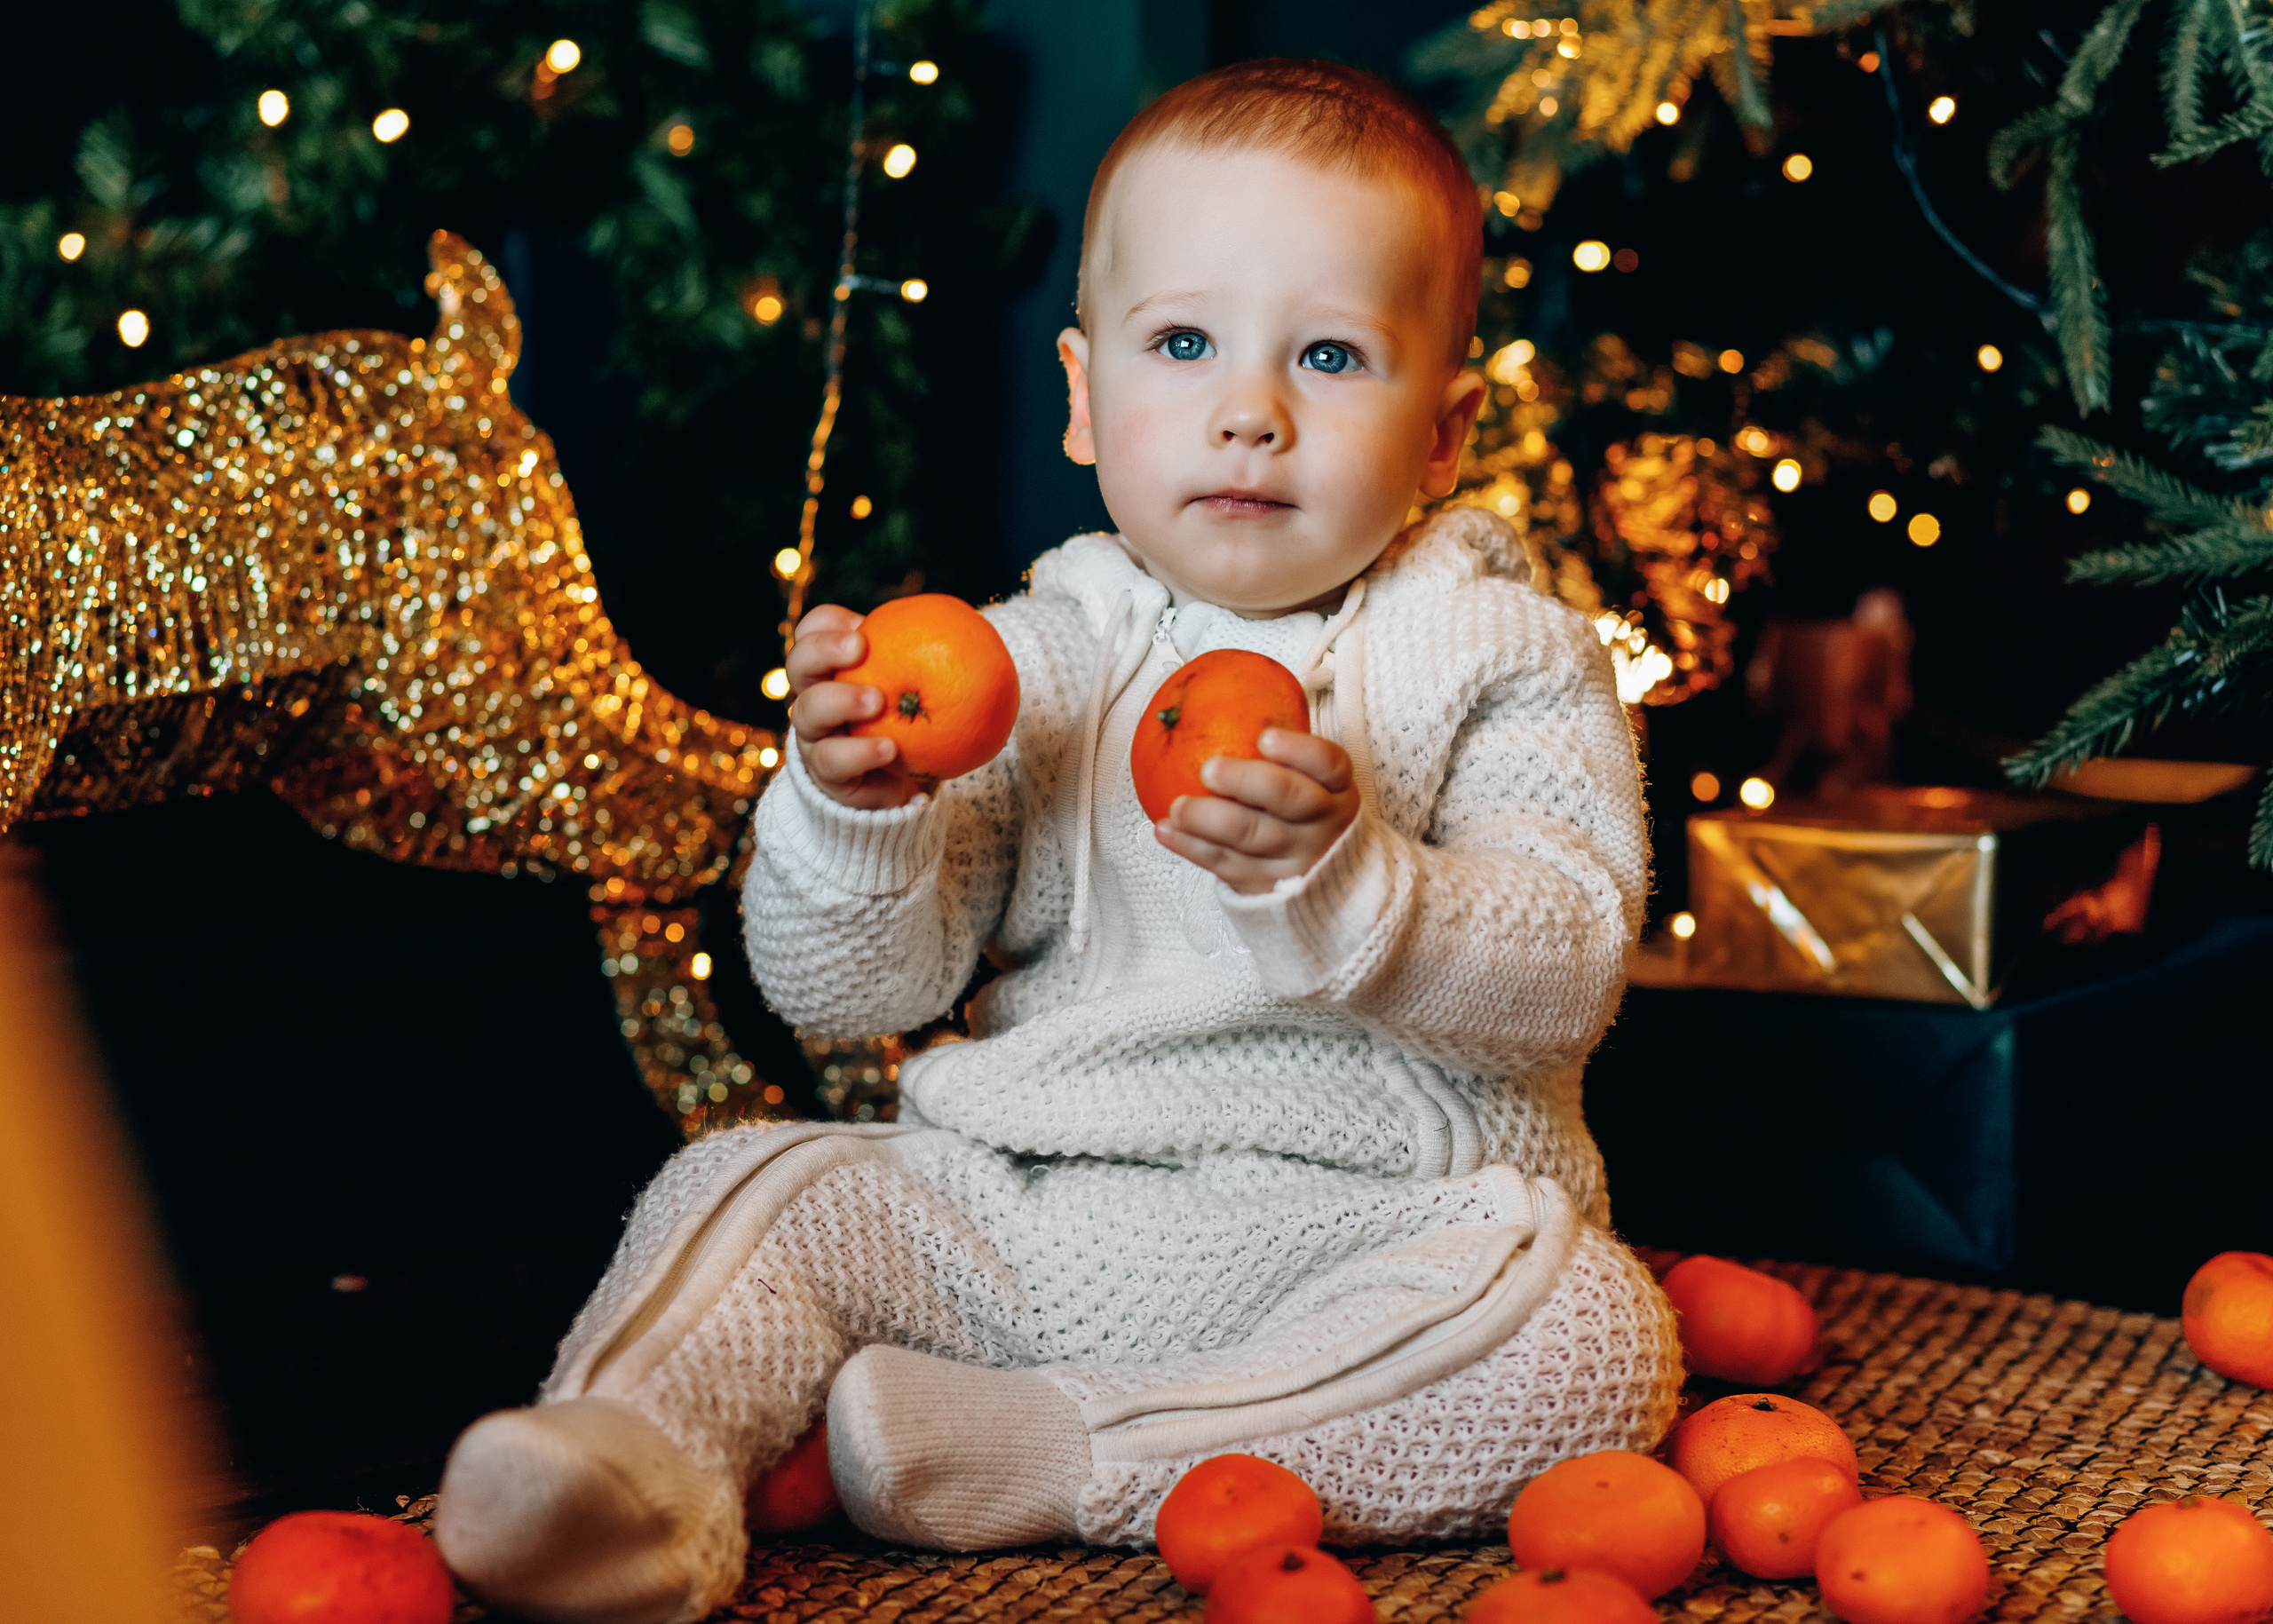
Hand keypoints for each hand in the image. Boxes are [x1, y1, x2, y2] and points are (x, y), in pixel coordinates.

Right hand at [787, 604, 922, 809]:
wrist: (896, 784)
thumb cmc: (908, 723)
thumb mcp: (917, 687)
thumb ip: (929, 660)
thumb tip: (972, 628)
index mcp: (831, 667)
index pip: (812, 631)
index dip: (827, 625)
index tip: (860, 628)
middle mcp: (813, 695)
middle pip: (797, 664)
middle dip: (822, 650)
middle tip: (859, 648)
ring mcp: (813, 735)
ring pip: (808, 711)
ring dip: (841, 700)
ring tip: (878, 700)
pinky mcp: (824, 774)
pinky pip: (833, 760)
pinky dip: (861, 752)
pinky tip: (890, 749)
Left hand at [1153, 729, 1359, 895]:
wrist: (1328, 884)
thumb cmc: (1305, 816)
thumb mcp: (1313, 785)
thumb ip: (1282, 756)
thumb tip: (1218, 700)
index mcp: (1336, 788)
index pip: (1327, 763)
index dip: (1297, 749)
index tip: (1264, 736)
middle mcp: (1322, 822)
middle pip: (1288, 798)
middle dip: (1246, 781)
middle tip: (1209, 768)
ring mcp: (1297, 858)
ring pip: (1251, 836)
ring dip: (1208, 819)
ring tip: (1177, 807)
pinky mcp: (1266, 884)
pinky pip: (1224, 865)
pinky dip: (1191, 847)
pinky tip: (1166, 831)